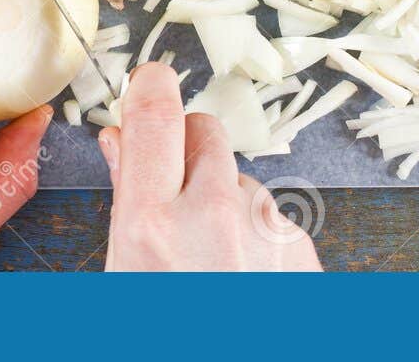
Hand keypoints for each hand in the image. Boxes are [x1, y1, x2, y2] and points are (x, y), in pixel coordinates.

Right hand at [98, 63, 321, 270]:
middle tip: (170, 195)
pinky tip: (238, 273)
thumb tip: (120, 140)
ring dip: (220, 198)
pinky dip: (252, 233)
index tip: (146, 83)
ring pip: (237, 177)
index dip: (149, 87)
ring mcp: (264, 230)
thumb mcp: (122, 277)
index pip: (155, 112)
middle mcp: (214, 219)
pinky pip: (268, 214)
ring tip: (208, 258)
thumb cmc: (167, 351)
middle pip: (202, 129)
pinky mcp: (299, 246)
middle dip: (183, 147)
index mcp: (153, 226)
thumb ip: (124, 203)